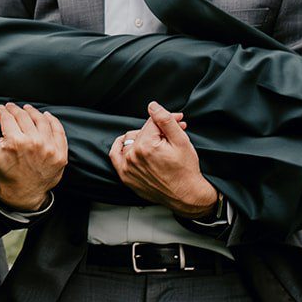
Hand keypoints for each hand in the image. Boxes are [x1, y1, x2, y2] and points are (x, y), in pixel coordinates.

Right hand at [0, 103, 66, 210]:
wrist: (23, 192)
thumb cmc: (4, 171)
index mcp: (14, 142)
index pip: (8, 116)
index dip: (3, 111)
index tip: (2, 110)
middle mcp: (34, 143)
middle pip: (24, 116)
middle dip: (15, 109)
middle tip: (11, 108)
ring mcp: (49, 148)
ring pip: (41, 119)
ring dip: (32, 111)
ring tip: (27, 109)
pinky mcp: (60, 153)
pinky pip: (58, 130)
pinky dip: (52, 120)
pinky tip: (46, 116)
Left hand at [109, 102, 218, 217]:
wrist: (186, 195)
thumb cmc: (186, 170)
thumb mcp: (181, 141)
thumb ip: (165, 120)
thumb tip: (152, 106)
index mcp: (146, 145)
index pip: (152, 123)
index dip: (167, 120)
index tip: (179, 121)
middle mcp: (133, 156)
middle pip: (142, 131)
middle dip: (157, 130)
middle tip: (172, 135)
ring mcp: (127, 167)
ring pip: (130, 140)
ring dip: (142, 137)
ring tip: (157, 142)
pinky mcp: (125, 176)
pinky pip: (115, 155)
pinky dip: (120, 146)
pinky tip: (127, 142)